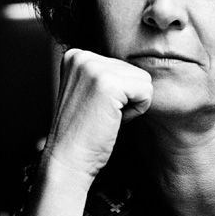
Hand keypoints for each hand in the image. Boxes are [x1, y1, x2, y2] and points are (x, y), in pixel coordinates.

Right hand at [42, 49, 152, 184]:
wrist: (68, 159)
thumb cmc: (84, 132)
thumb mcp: (90, 91)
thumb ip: (107, 73)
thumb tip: (140, 65)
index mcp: (76, 55)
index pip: (123, 66)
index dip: (117, 93)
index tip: (94, 108)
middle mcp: (82, 56)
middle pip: (135, 71)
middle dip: (125, 98)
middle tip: (99, 115)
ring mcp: (94, 68)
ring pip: (144, 81)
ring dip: (131, 105)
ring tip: (104, 117)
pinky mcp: (108, 84)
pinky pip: (146, 92)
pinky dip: (135, 112)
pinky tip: (111, 120)